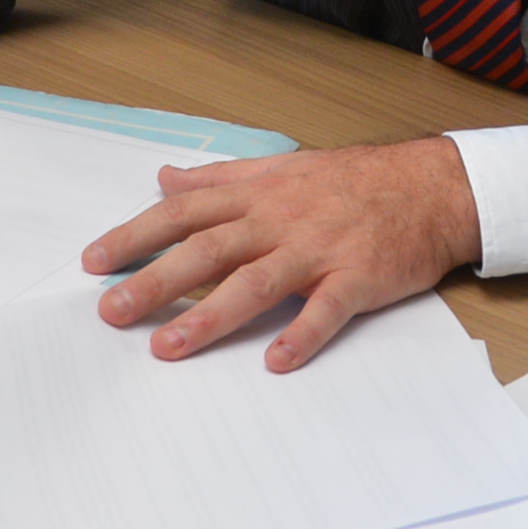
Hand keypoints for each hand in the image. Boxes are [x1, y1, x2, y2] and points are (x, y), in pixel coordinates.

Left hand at [82, 139, 481, 372]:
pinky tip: (276, 362)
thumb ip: (221, 177)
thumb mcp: (282, 166)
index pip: (184, 212)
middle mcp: (281, 219)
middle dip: (155, 280)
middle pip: (208, 250)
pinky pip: (327, 309)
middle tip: (111, 312)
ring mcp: (319, 249)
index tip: (95, 262)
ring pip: (256, 281)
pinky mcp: (358, 277)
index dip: (136, 235)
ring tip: (169, 347)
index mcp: (259, 193)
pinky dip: (302, 335)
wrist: (432, 186)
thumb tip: (165, 179)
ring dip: (209, 315)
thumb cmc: (355, 180)